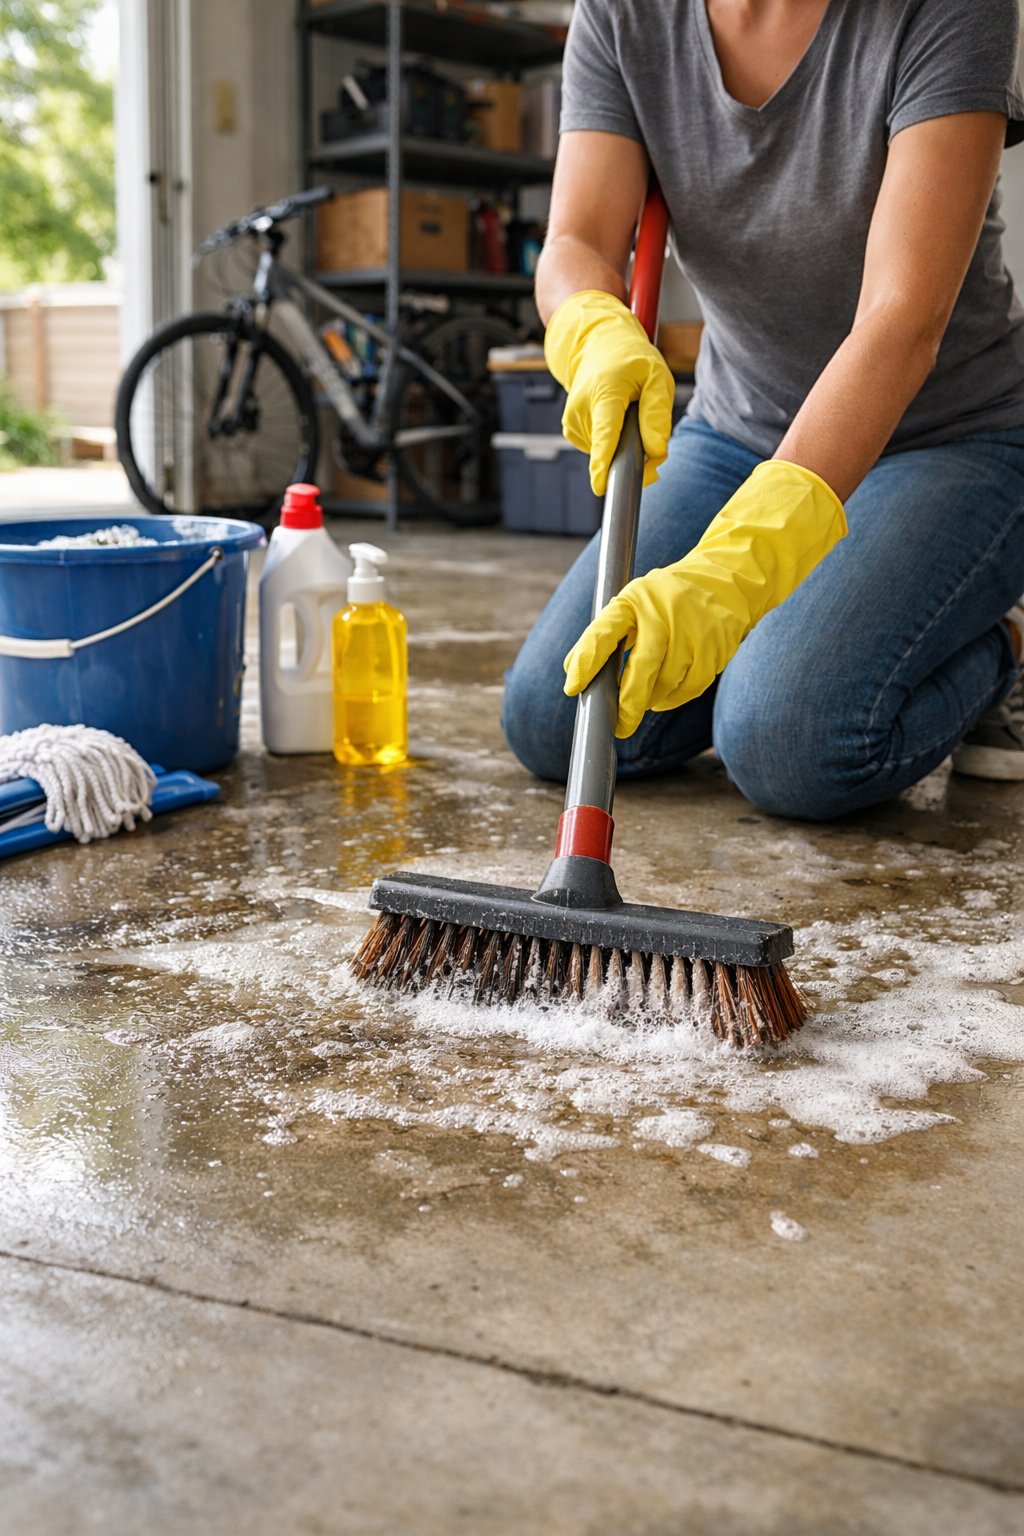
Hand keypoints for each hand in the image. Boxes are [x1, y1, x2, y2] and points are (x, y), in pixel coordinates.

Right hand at [544, 289, 674, 495]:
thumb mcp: (657, 375)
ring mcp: (573, 423)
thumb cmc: (631, 359)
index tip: (600, 487)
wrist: (597, 345)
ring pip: (608, 454)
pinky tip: (616, 421)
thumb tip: (656, 451)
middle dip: (639, 454)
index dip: (604, 461)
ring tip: (630, 417)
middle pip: (613, 451)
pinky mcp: (572, 432)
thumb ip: (657, 414)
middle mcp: (581, 409)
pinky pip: (601, 450)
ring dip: (626, 447)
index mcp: (604, 392)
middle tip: (654, 434)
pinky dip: (614, 444)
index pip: (605, 433)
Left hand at [563, 460, 847, 736]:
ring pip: (666, 684)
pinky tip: (669, 691)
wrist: (726, 579)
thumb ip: (604, 634)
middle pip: (641, 669)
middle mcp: (663, 614)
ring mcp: (692, 631)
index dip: (586, 660)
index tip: (573, 687)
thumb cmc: (666, 598)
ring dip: (653, 699)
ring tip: (648, 696)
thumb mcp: (632, 602)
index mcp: (634, 600)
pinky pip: (689, 688)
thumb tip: (572, 672)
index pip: (604, 631)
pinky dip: (675, 697)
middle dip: (628, 704)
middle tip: (619, 726)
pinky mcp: (715, 648)